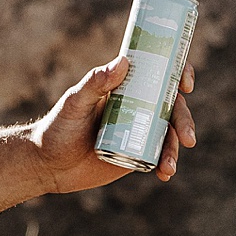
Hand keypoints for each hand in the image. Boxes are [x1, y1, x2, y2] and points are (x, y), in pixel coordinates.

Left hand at [32, 52, 196, 191]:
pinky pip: (158, 157)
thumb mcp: (75, 102)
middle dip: (184, 121)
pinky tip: (165, 173)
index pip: (159, 74)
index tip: (186, 84)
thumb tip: (123, 62)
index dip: (179, 75)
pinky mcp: (135, 156)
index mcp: (126, 87)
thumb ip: (96, 83)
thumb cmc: (58, 127)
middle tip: (188, 138)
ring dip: (175, 148)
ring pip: (168, 134)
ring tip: (169, 166)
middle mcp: (137, 107)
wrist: (48, 165)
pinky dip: (166, 164)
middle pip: (172, 107)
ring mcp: (138, 132)